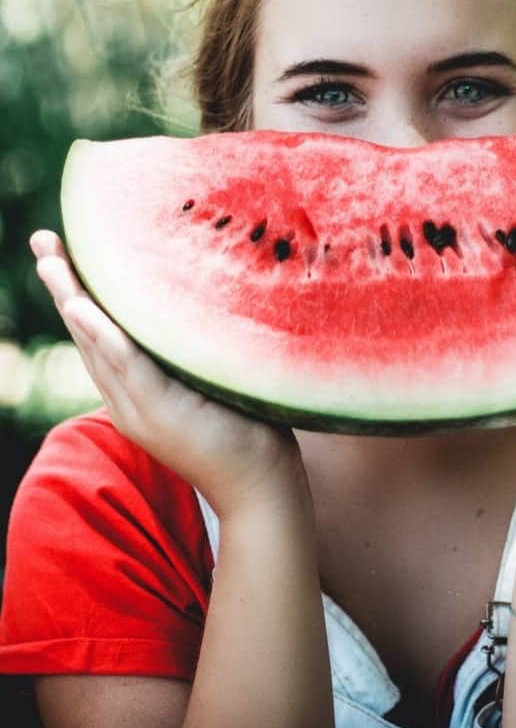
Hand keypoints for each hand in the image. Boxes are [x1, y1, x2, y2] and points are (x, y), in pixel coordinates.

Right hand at [31, 229, 308, 519]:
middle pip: (87, 334)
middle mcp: (128, 400)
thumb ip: (193, 353)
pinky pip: (128, 366)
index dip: (78, 294)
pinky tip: (83, 307)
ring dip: (73, 300)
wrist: (259, 488)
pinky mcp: (162, 413)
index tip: (62, 252)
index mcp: (136, 392)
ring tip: (51, 262)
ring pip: (98, 346)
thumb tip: (203, 302)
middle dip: (63, 286)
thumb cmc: (246, 430)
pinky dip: (103, 336)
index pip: (99, 335)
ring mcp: (141, 409)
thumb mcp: (210, 383)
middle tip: (43, 240)